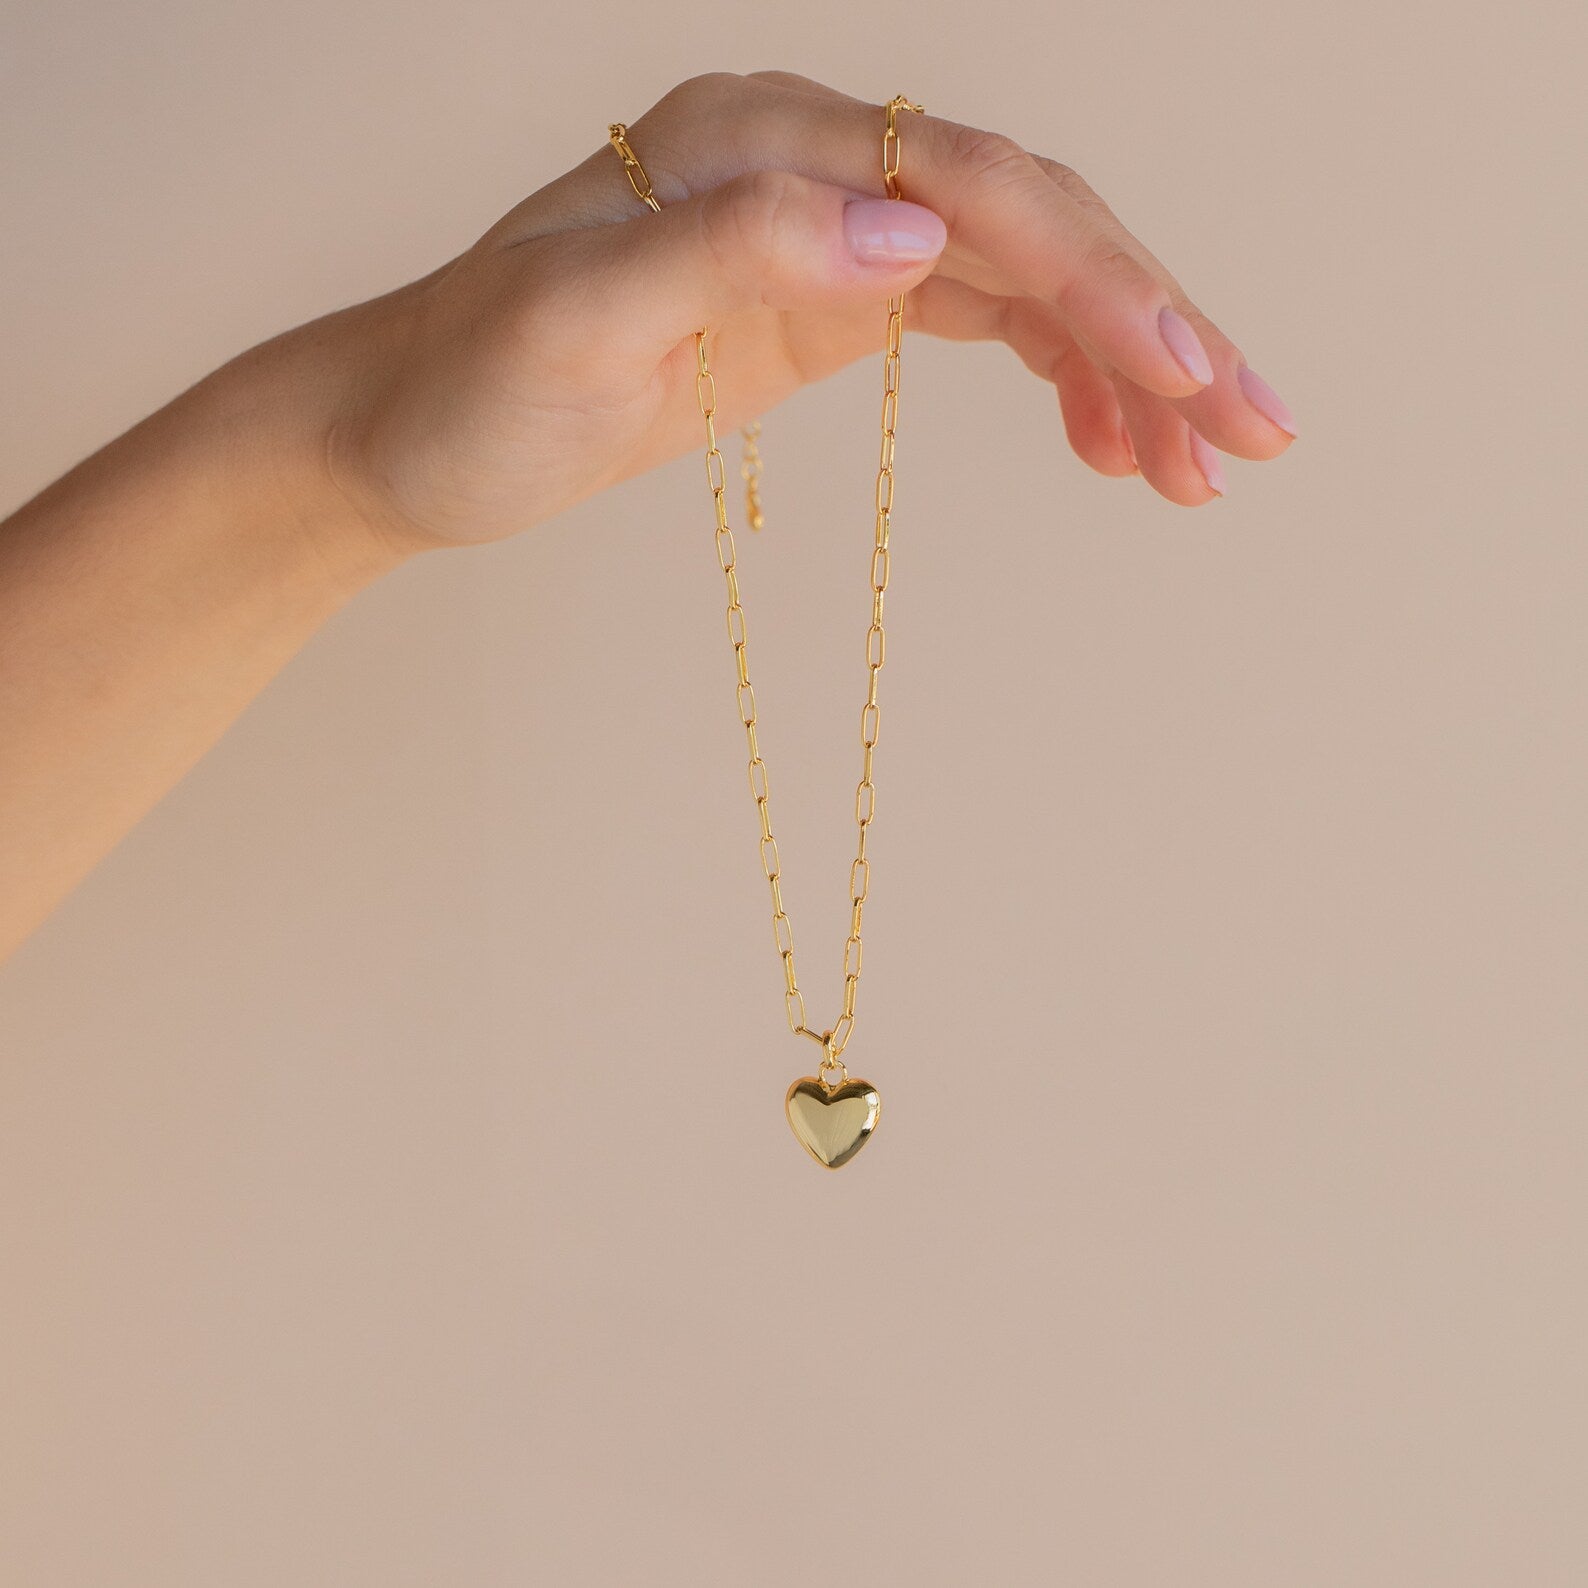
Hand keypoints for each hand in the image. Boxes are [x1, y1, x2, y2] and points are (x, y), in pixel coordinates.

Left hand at [319, 70, 1295, 554]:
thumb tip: (910, 232)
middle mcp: (809, 165)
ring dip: (1124, 368)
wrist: (404, 438)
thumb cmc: (465, 388)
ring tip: (1198, 473)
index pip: (970, 189)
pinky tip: (1108, 446)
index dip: (1095, 279)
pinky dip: (1056, 382)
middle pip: (1030, 224)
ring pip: (1023, 279)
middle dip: (1151, 326)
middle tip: (1251, 433)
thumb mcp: (570, 326)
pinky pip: (978, 325)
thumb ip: (731, 253)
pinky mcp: (828, 306)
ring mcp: (825, 234)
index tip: (1185, 376)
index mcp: (757, 142)